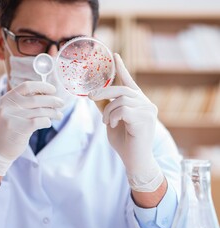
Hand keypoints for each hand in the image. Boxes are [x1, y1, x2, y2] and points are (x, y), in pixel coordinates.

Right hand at [0, 81, 63, 175]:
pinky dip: (47, 121)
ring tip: (59, 115)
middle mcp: (9, 106)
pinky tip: (48, 123)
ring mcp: (13, 117)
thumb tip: (49, 95)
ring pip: (40, 111)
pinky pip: (40, 121)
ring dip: (53, 112)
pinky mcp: (19, 129)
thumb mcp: (12, 111)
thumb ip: (25, 102)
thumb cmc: (10, 128)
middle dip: (52, 100)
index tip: (53, 90)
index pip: (27, 86)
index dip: (42, 86)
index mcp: (7, 98)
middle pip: (37, 99)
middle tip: (61, 103)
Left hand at [89, 54, 163, 191]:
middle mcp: (146, 103)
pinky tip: (113, 125)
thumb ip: (106, 107)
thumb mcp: (111, 121)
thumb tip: (93, 95)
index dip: (121, 68)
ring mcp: (148, 110)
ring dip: (108, 111)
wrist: (135, 160)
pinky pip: (123, 109)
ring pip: (121, 99)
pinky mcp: (145, 118)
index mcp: (138, 102)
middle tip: (90, 96)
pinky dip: (113, 117)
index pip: (129, 81)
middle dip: (103, 91)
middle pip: (122, 89)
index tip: (114, 56)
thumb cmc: (124, 141)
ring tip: (107, 122)